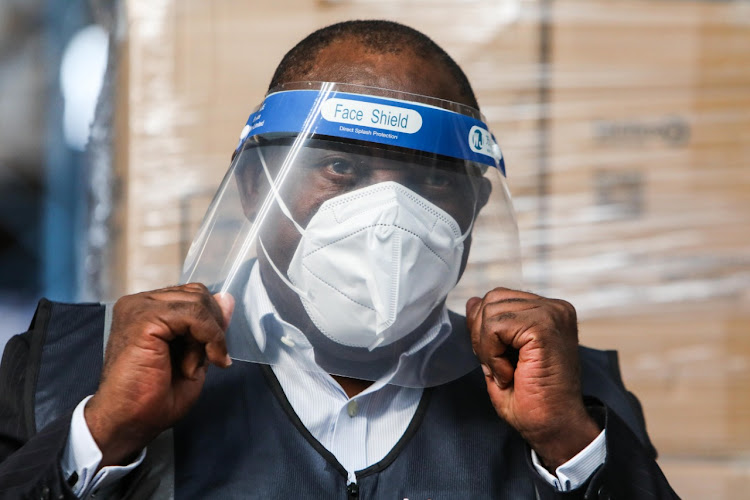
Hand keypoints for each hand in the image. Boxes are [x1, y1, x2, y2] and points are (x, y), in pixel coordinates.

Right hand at [85, 283, 234, 466]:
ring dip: (206, 338)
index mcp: (148, 309)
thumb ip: (209, 327)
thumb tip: (228, 299)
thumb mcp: (194, 355)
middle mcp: (140, 303)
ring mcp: (139, 307)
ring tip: (189, 367)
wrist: (127, 422)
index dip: (211, 323)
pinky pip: (194, 313)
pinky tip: (192, 365)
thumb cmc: (152, 397)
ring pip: (198, 302)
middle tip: (202, 361)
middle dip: (211, 329)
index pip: (193, 295)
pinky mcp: (144, 318)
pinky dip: (207, 338)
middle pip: (198, 294)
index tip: (214, 353)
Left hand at [466, 288, 600, 469]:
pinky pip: (494, 326)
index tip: (500, 361)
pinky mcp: (544, 326)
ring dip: (488, 349)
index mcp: (547, 311)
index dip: (484, 330)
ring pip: (490, 312)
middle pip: (491, 300)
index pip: (496, 299)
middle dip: (482, 337)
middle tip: (501, 369)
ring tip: (508, 372)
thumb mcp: (500, 355)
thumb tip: (472, 301)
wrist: (555, 428)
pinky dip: (493, 354)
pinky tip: (510, 373)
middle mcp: (553, 308)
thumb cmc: (532, 401)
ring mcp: (551, 314)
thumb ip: (487, 327)